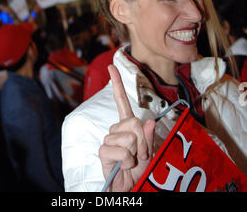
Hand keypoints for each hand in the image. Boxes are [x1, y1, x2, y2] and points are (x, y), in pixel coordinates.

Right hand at [99, 65, 155, 191]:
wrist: (128, 188)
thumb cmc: (138, 170)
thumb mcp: (150, 153)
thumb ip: (150, 138)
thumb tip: (150, 122)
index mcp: (126, 126)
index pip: (121, 102)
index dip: (117, 84)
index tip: (111, 67)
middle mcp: (116, 130)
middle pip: (134, 122)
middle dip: (143, 141)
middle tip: (141, 155)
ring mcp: (109, 140)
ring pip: (129, 137)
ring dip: (136, 153)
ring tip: (132, 162)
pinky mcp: (104, 151)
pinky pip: (122, 150)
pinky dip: (128, 160)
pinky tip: (124, 166)